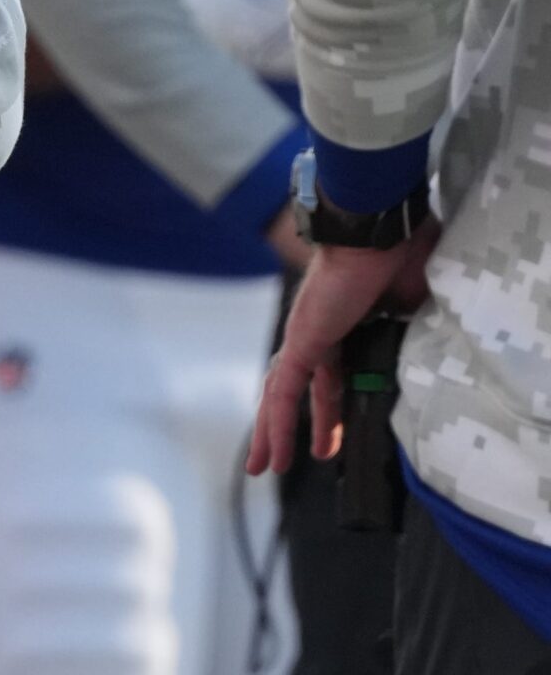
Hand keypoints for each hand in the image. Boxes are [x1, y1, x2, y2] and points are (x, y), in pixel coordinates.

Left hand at [247, 218, 438, 476]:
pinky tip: (274, 451)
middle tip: (292, 459)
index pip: (331, 376)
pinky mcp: (303, 340)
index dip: (331, 406)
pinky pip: (285, 389)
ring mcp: (306, 336)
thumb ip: (412, 329)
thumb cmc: (399, 253)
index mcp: (344, 326)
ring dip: (272, 433)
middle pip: (298, 389)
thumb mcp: (414, 305)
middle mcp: (318, 332)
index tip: (335, 433)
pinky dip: (277, 422)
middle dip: (295, 426)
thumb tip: (431, 352)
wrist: (379, 231)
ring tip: (268, 468)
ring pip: (281, 394)